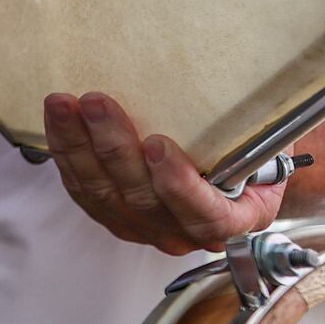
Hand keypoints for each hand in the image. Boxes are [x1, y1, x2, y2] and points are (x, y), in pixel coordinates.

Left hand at [45, 92, 285, 253]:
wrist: (228, 179)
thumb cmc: (246, 158)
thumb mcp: (267, 149)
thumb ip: (253, 137)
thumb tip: (251, 91)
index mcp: (230, 219)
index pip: (204, 214)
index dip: (179, 184)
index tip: (159, 145)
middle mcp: (182, 232)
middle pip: (141, 197)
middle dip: (113, 146)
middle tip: (97, 103)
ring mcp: (141, 226)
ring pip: (102, 192)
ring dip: (77, 145)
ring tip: (64, 104)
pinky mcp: (109, 214)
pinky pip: (81, 189)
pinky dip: (66, 153)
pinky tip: (58, 122)